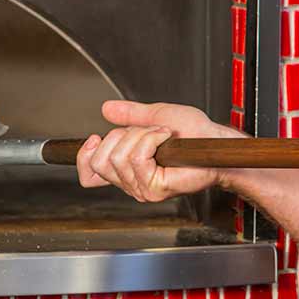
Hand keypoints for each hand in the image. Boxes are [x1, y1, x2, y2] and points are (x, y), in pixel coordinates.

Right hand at [76, 100, 245, 201]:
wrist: (214, 142)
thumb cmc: (195, 134)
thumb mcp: (154, 116)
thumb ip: (129, 115)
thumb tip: (107, 109)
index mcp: (127, 169)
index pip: (89, 174)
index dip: (85, 156)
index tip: (96, 138)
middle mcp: (131, 182)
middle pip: (100, 161)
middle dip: (122, 135)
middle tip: (148, 132)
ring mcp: (141, 188)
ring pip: (118, 156)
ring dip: (141, 135)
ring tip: (161, 136)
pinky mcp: (153, 188)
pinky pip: (136, 158)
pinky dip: (150, 139)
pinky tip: (164, 139)